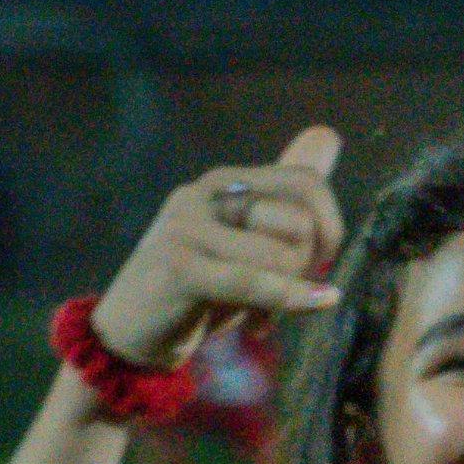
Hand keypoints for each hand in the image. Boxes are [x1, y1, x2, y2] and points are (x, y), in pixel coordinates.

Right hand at [88, 125, 345, 366]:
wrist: (133, 330)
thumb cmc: (200, 288)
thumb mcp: (249, 242)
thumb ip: (288, 198)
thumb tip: (329, 133)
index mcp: (225, 182)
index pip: (306, 183)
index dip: (330, 229)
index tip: (317, 265)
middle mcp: (203, 193)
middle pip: (300, 224)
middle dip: (306, 269)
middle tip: (283, 296)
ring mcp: (187, 225)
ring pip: (282, 256)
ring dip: (285, 297)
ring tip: (259, 315)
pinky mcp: (179, 265)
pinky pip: (253, 280)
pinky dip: (286, 299)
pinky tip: (289, 315)